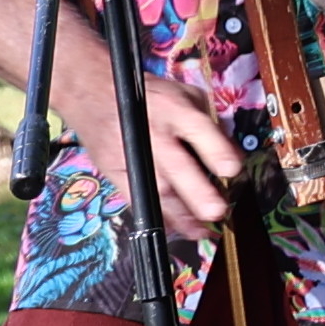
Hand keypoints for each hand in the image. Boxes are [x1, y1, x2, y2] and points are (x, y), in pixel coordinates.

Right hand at [64, 11, 245, 229]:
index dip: (216, 150)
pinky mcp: (116, 173)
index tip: (232, 169)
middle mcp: (154, 133)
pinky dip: (158, 218)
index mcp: (174, 109)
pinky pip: (138, 201)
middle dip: (196, 191)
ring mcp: (133, 156)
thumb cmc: (148, 96)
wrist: (92, 94)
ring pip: (157, 190)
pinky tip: (176, 230)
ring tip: (201, 231)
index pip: (198, 129)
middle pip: (176, 166)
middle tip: (216, 211)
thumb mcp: (184, 94)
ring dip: (181, 215)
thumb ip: (209, 120)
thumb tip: (232, 153)